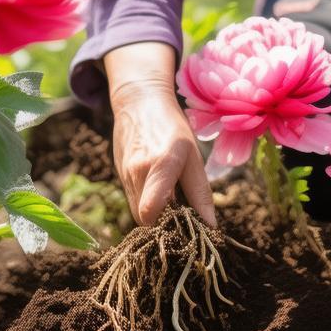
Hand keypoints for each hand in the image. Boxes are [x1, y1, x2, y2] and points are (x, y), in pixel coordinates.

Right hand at [106, 41, 216, 227]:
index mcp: (161, 163)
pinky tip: (160, 192)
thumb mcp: (193, 155)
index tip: (187, 229)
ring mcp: (125, 175)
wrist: (139, 102)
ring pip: (138, 214)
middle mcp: (138, 171)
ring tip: (175, 203)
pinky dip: (147, 204)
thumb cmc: (173, 126)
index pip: (151, 210)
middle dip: (165, 225)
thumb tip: (211, 227)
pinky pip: (133, 202)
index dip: (168, 228)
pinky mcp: (119, 176)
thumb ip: (200, 192)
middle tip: (185, 219)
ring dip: (156, 216)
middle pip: (146, 219)